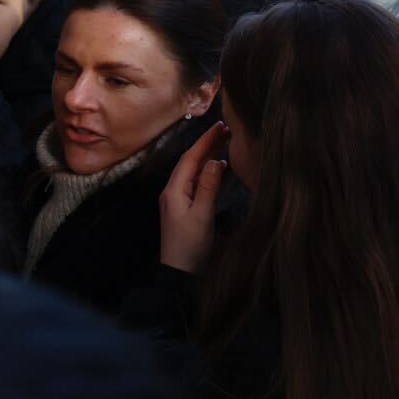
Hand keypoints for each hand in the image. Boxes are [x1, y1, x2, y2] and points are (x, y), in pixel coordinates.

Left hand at [158, 122, 228, 273]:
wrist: (179, 272)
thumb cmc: (191, 246)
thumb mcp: (202, 215)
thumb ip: (208, 187)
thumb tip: (215, 161)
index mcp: (174, 190)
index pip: (190, 158)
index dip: (205, 142)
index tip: (221, 126)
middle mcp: (172, 191)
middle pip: (190, 161)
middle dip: (207, 145)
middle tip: (226, 130)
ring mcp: (176, 200)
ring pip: (192, 171)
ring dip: (207, 156)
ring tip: (225, 143)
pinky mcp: (183, 208)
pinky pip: (195, 182)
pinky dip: (207, 171)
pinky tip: (218, 168)